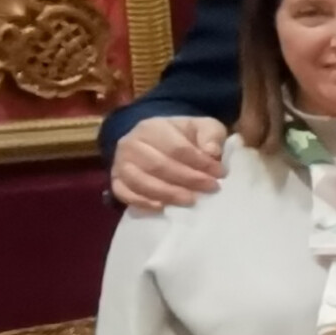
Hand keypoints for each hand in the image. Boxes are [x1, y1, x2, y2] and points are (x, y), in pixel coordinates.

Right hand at [111, 115, 228, 211]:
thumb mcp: (203, 127)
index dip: (199, 163)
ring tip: (191, 200)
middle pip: (158, 165)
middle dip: (187, 179)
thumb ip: (211, 135)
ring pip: (140, 181)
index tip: (220, 173)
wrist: (159, 141)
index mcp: (152, 127)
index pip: (176, 148)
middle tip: (210, 188)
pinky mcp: (116, 180)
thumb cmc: (184, 136)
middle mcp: (131, 144)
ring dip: (167, 193)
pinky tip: (161, 207)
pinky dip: (141, 202)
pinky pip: (124, 193)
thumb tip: (212, 152)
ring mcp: (120, 163)